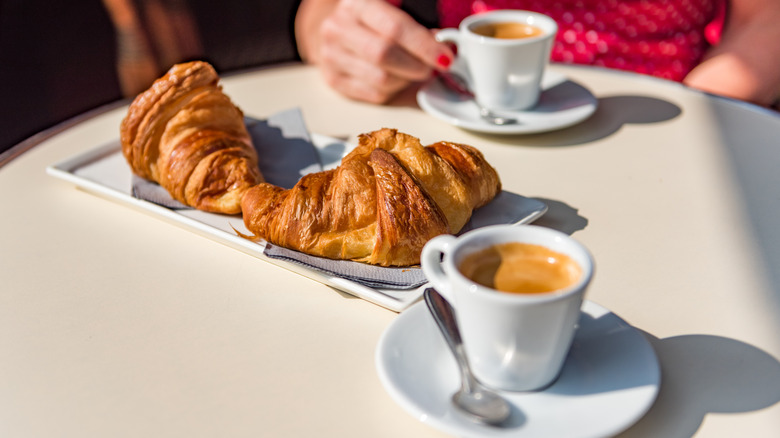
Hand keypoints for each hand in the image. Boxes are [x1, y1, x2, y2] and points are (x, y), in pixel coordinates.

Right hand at [296, 0, 453, 102]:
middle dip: (416, 65)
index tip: (445, 57)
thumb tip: (443, 47)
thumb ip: (416, 26)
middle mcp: (338, 28)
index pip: (395, 27)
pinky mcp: (334, 80)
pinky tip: (397, 79)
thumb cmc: (373, 22)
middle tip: (431, 68)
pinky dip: (394, 90)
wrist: (338, 32)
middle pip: (384, 55)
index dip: (424, 45)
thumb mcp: (393, 11)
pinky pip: (374, 94)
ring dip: (406, 80)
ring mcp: (331, 56)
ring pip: (381, 79)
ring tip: (413, 72)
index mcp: (357, 4)